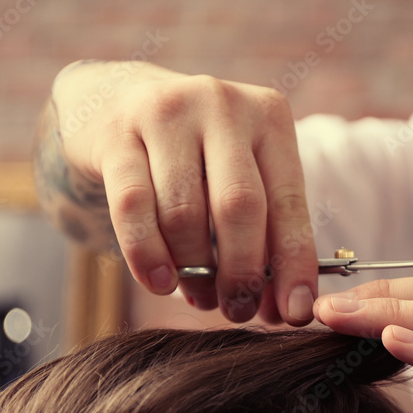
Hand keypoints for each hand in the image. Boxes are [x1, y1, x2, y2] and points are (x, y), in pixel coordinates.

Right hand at [50, 60, 317, 324]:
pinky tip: (158, 282)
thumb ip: (266, 234)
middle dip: (241, 272)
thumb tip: (288, 308)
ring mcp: (167, 113)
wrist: (117, 100)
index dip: (295, 263)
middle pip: (239, 206)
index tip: (296, 312)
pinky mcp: (116, 133)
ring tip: (199, 297)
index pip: (289, 202)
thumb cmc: (196, 155)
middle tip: (237, 310)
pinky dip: (147, 253)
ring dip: (193, 270)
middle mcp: (223, 106)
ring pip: (184, 212)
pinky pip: (132, 206)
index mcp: (269, 117)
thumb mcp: (240, 175)